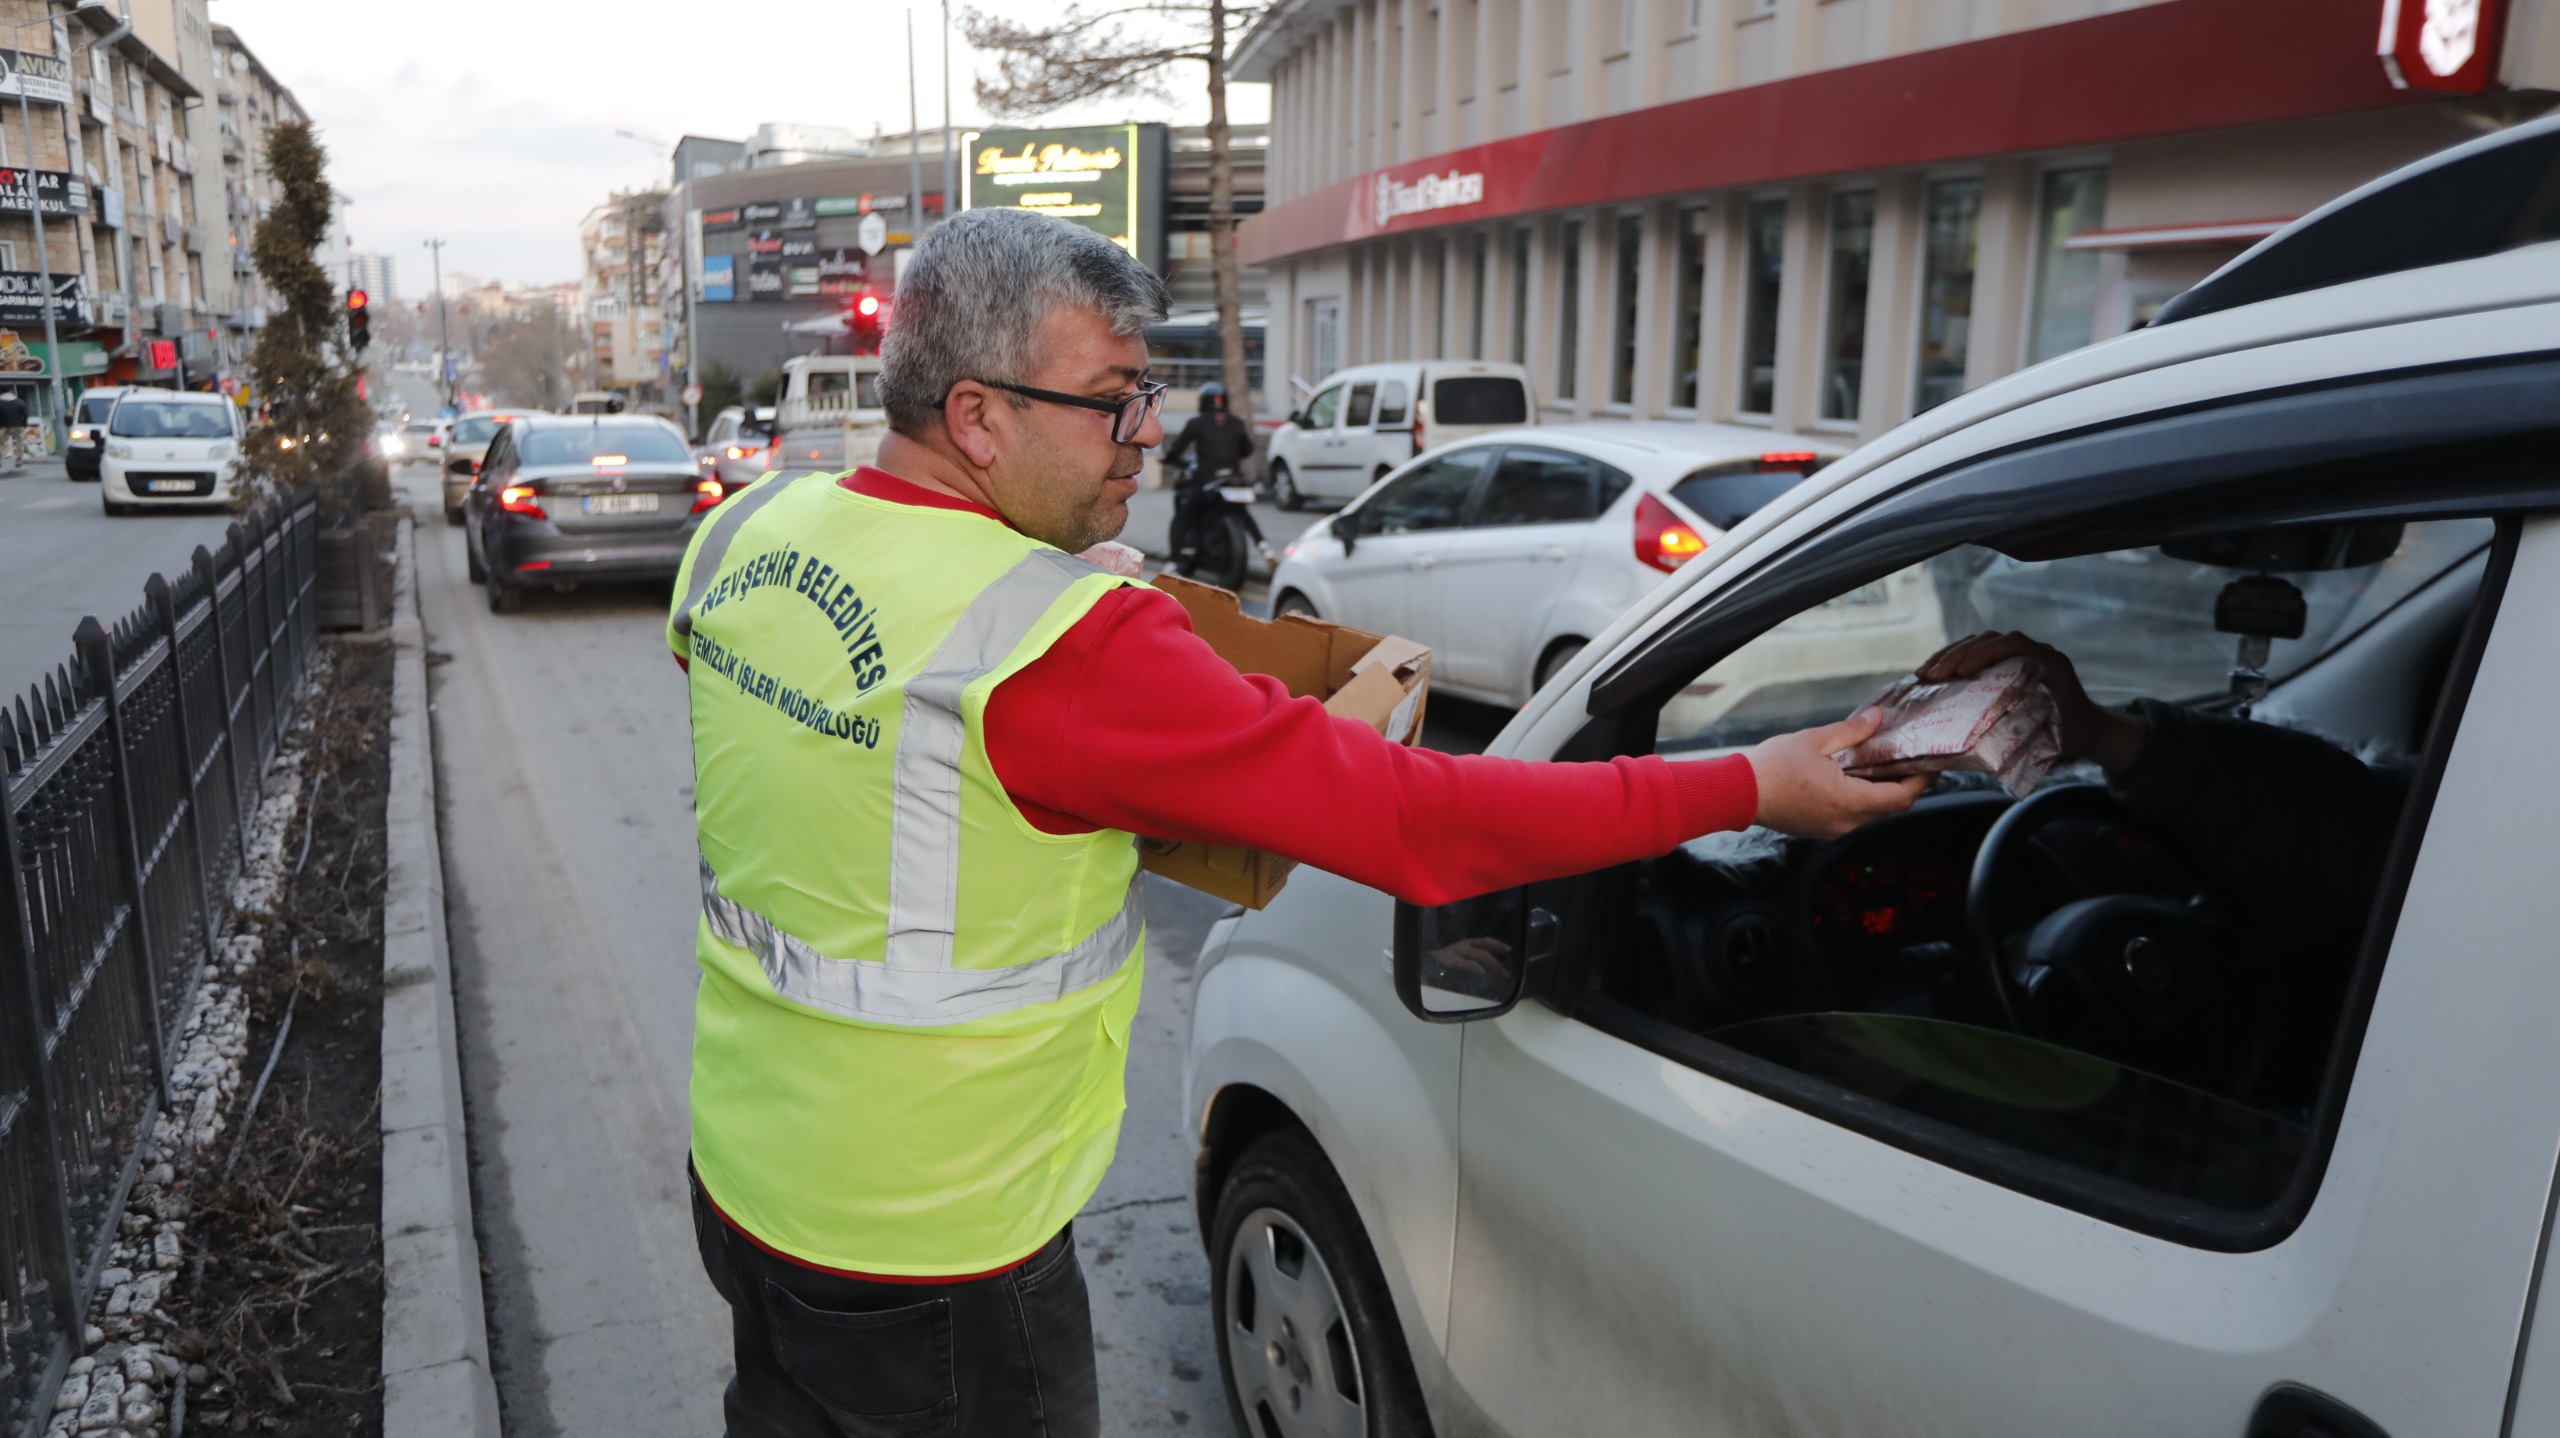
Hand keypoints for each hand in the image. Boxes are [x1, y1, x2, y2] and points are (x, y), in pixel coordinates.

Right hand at [1746, 709, 1928, 839]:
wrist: (1737, 793)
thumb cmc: (1772, 767)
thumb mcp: (1815, 740)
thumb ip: (1852, 731)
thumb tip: (1877, 719)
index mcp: (1849, 801)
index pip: (1901, 797)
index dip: (1920, 781)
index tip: (1930, 765)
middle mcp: (1845, 822)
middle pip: (1888, 807)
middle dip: (1902, 784)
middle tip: (1908, 760)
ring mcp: (1832, 829)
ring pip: (1870, 813)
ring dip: (1879, 792)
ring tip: (1880, 765)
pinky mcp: (1819, 829)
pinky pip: (1851, 816)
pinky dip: (1859, 799)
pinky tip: (1852, 778)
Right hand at [1912, 631, 2146, 775]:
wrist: (2089, 728)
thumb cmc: (2070, 735)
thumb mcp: (2050, 737)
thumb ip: (2023, 737)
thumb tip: (1977, 752)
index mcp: (2050, 663)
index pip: (2013, 644)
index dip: (1985, 653)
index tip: (1962, 672)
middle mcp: (2035, 652)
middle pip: (1990, 640)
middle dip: (1956, 655)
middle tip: (1931, 676)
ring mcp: (2020, 654)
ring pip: (1980, 643)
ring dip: (1950, 656)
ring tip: (1925, 674)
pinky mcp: (2008, 661)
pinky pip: (1979, 652)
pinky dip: (1956, 660)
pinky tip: (1935, 674)